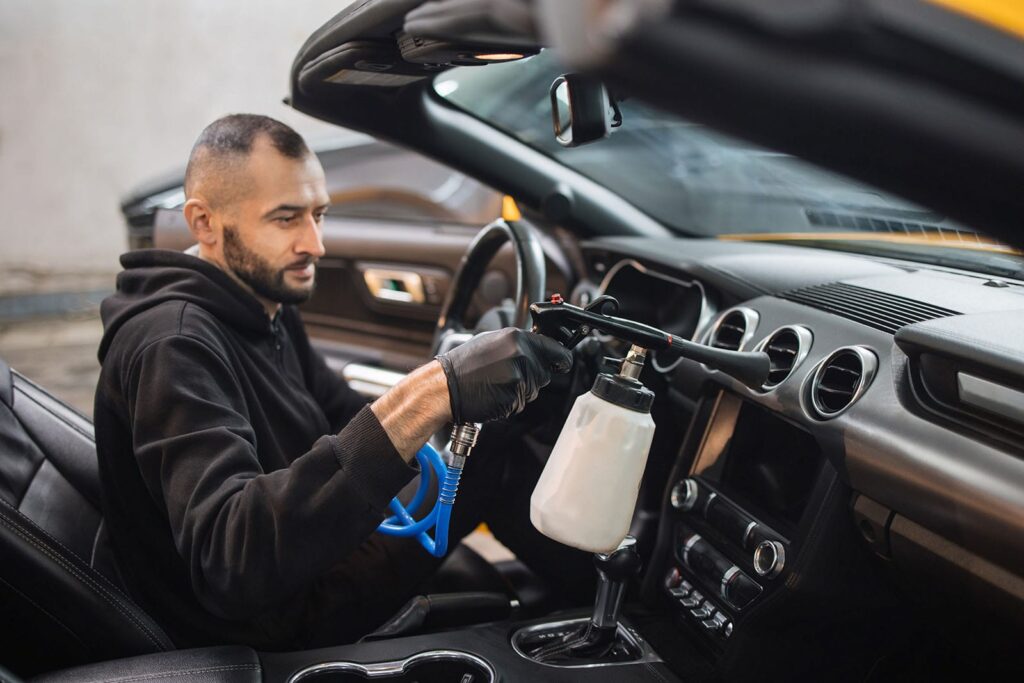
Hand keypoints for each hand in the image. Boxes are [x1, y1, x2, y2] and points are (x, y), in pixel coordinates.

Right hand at [436, 328, 573, 423]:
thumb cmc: (464, 364)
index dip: (561, 359)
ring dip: (520, 391)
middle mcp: (521, 355)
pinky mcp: (514, 398)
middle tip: (506, 375)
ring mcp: (518, 378)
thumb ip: (519, 344)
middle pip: (545, 373)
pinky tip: (493, 394)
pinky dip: (510, 403)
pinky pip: (521, 403)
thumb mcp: (492, 341)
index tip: (563, 363)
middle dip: (532, 377)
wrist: (444, 386)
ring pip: (534, 390)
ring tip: (496, 383)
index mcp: (516, 338)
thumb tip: (541, 348)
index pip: (556, 350)